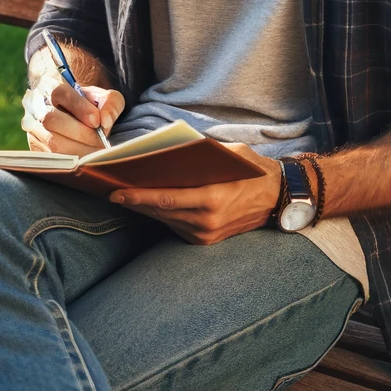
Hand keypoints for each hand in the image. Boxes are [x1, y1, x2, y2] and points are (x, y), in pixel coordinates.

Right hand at [21, 75, 124, 156]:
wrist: (79, 121)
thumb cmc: (92, 108)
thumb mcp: (106, 99)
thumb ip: (111, 104)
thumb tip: (104, 122)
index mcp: (55, 89)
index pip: (62, 93)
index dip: (80, 108)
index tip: (97, 121)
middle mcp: (39, 107)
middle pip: (53, 120)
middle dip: (81, 134)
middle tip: (101, 143)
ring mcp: (34, 129)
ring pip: (52, 142)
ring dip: (79, 151)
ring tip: (97, 154)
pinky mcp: (36, 148)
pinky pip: (51, 159)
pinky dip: (71, 162)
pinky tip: (86, 162)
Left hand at [109, 145, 282, 244]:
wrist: (279, 198)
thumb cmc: (253, 170)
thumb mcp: (231, 153)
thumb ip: (202, 152)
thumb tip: (170, 149)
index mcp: (212, 198)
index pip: (165, 199)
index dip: (138, 197)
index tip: (116, 191)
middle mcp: (207, 221)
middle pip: (160, 211)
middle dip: (134, 202)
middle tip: (111, 190)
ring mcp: (207, 234)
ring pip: (166, 220)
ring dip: (145, 209)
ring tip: (124, 195)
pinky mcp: (207, 240)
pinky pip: (176, 226)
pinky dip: (161, 215)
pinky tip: (147, 204)